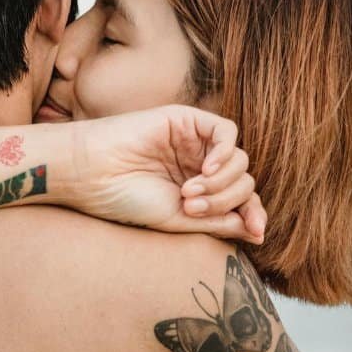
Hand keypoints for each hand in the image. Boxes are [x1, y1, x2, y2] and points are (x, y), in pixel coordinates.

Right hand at [69, 105, 266, 243]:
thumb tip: (259, 230)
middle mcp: (200, 166)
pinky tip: (205, 170)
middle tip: (191, 207)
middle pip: (244, 182)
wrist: (93, 174)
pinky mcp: (188, 120)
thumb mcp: (178, 221)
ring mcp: (195, 143)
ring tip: (188, 193)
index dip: (253, 213)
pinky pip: (227, 132)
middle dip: (227, 200)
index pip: (241, 200)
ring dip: (221, 182)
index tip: (256, 230)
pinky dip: (224, 153)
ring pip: (239, 160)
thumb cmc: (126, 200)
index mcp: (199, 192)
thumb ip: (220, 222)